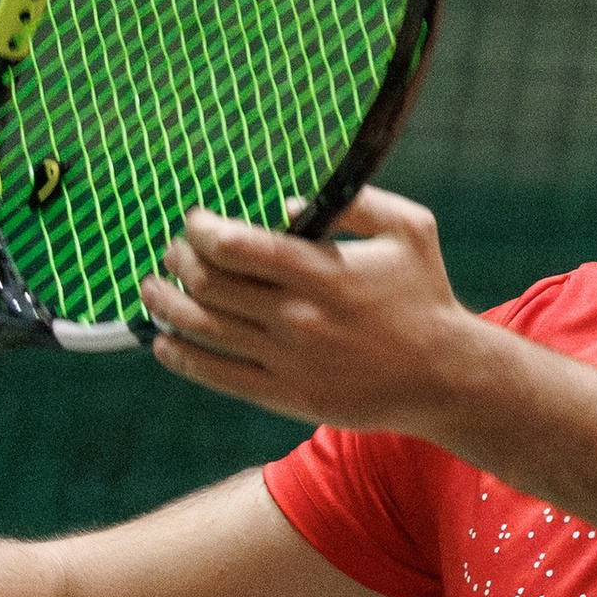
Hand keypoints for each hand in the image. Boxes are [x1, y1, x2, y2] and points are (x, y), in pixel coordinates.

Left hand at [141, 189, 481, 432]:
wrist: (446, 377)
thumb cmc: (426, 295)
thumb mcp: (410, 229)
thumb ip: (357, 203)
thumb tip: (286, 202)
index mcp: (324, 271)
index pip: (238, 246)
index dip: (202, 230)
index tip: (194, 222)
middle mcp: (300, 316)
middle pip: (210, 286)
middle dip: (178, 262)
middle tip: (171, 252)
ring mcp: (290, 359)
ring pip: (205, 330)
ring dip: (166, 306)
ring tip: (151, 290)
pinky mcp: (288, 395)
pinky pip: (219, 376)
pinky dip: (182, 358)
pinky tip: (164, 343)